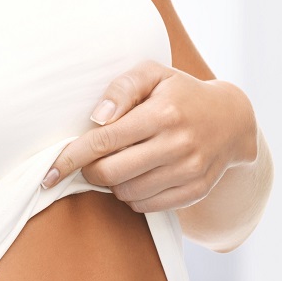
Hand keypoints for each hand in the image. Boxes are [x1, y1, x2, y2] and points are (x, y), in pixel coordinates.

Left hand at [40, 60, 258, 212]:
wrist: (231, 121)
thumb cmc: (180, 94)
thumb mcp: (154, 75)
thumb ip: (122, 88)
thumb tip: (97, 117)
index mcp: (163, 113)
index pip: (104, 141)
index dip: (71, 158)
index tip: (49, 172)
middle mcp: (178, 144)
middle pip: (111, 174)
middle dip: (90, 173)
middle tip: (89, 163)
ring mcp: (188, 171)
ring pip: (127, 193)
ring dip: (112, 184)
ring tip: (120, 164)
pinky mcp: (194, 191)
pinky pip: (146, 206)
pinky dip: (132, 196)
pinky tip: (138, 178)